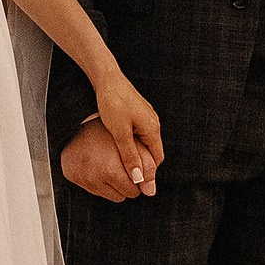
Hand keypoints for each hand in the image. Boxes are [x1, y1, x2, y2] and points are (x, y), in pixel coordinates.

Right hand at [61, 115, 153, 200]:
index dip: (137, 178)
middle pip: (123, 195)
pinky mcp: (73, 177)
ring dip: (113, 184)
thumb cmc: (109, 131)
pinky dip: (99, 181)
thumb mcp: (134, 143)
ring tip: (109, 163)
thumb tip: (150, 192)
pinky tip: (98, 165)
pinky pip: (95, 190)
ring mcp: (82, 179)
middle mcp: (94, 178)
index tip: (132, 165)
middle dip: (126, 182)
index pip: (134, 191)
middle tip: (121, 163)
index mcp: (110, 170)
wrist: (78, 121)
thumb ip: (147, 167)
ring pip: (110, 195)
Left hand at [91, 68, 163, 193]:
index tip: (139, 186)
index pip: (157, 159)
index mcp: (152, 129)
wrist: (106, 77)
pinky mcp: (136, 112)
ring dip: (137, 154)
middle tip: (129, 178)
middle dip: (143, 165)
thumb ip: (129, 156)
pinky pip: (139, 133)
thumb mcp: (120, 132)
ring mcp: (145, 116)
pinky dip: (132, 143)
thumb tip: (138, 178)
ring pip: (145, 142)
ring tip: (124, 165)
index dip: (149, 174)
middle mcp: (153, 123)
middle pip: (152, 152)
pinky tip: (120, 147)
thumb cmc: (113, 102)